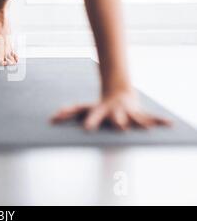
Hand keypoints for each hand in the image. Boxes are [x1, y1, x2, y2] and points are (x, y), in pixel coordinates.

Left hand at [51, 89, 171, 130]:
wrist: (119, 92)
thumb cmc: (99, 106)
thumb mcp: (84, 108)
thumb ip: (69, 112)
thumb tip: (52, 118)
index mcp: (100, 110)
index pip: (91, 115)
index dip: (88, 121)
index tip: (84, 128)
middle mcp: (114, 111)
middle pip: (113, 117)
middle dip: (116, 121)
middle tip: (119, 127)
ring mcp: (128, 112)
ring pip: (134, 117)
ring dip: (139, 122)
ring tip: (146, 129)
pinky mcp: (140, 114)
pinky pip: (151, 118)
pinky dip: (159, 121)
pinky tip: (170, 125)